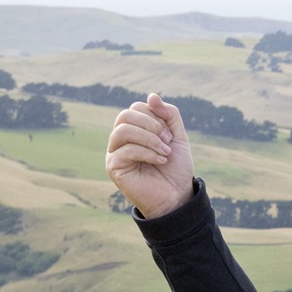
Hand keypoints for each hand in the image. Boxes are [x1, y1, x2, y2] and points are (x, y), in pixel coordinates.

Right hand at [105, 94, 194, 217]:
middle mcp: (120, 139)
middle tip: (167, 140)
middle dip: (150, 124)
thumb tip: (152, 95)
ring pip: (122, 130)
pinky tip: (160, 161)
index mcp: (134, 129)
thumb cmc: (175, 168)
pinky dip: (147, 152)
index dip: (155, 115)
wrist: (177, 195)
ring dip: (149, 138)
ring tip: (165, 152)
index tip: (170, 133)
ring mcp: (114, 153)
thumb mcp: (177, 137)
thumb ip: (169, 115)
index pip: (136, 107)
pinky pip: (125, 150)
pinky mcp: (114, 167)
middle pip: (125, 115)